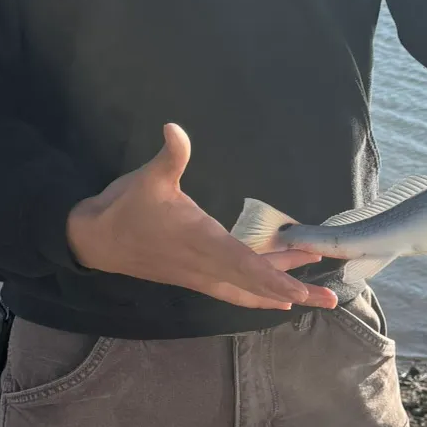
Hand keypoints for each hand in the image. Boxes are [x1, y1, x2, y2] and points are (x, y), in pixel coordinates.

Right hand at [65, 123, 336, 311]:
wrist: (95, 240)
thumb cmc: (126, 207)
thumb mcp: (148, 177)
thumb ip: (169, 155)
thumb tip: (174, 128)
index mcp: (200, 240)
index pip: (243, 264)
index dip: (273, 278)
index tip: (300, 290)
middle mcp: (205, 264)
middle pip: (255, 285)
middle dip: (293, 291)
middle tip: (330, 299)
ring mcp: (200, 274)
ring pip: (247, 290)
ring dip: (280, 292)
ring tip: (313, 292)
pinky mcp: (195, 276)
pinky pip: (234, 290)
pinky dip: (258, 293)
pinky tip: (274, 294)